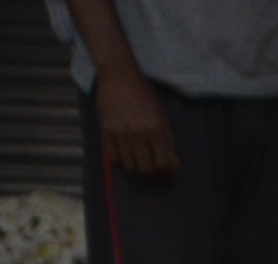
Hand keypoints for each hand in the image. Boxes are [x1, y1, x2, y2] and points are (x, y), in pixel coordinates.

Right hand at [93, 60, 176, 177]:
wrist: (119, 76)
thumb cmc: (144, 94)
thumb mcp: (162, 114)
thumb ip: (167, 138)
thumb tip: (172, 163)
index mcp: (157, 129)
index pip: (163, 163)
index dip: (167, 173)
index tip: (167, 173)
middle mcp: (138, 133)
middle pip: (145, 169)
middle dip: (151, 173)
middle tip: (152, 167)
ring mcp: (120, 134)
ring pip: (129, 166)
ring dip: (135, 167)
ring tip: (137, 160)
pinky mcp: (106, 131)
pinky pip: (113, 158)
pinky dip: (119, 161)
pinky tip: (124, 155)